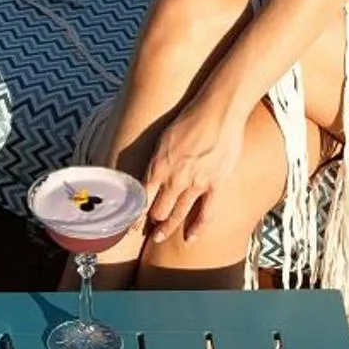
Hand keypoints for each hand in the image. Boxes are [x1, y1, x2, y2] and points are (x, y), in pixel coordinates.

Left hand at [142, 101, 244, 247]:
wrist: (217, 110)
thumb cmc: (190, 118)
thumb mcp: (164, 138)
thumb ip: (158, 159)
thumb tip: (153, 173)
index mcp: (158, 165)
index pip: (141, 198)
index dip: (135, 215)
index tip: (131, 225)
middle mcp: (173, 178)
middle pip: (158, 210)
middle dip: (152, 222)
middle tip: (149, 231)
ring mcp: (195, 184)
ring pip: (177, 215)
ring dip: (167, 228)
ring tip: (160, 238)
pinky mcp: (215, 185)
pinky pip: (206, 215)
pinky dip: (197, 229)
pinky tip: (190, 239)